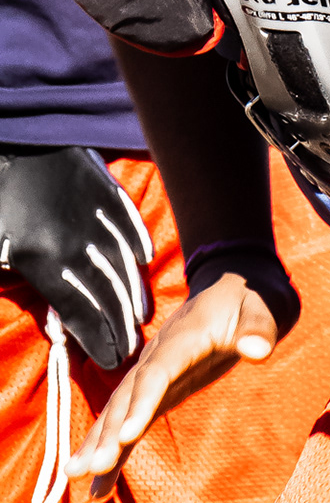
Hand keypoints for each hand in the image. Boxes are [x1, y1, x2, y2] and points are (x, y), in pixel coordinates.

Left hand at [0, 146, 151, 369]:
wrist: (7, 141)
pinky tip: (144, 262)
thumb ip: (27, 285)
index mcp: (40, 259)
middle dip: (120, 326)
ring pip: (122, 263)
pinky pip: (126, 222)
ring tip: (140, 317)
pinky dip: (137, 243)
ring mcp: (90, 214)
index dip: (96, 339)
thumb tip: (58, 323)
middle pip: (105, 293)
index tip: (110, 361)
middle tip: (131, 349)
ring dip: (133, 293)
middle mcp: (73, 241)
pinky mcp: (100, 188)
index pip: (77, 311)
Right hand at [72, 273, 278, 486]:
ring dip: (98, 443)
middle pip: (127, 397)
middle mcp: (158, 358)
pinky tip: (100, 481)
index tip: (127, 435)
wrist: (234, 293)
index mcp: (181, 340)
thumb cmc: (249, 304)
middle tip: (91, 468)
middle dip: (108, 434)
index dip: (140, 404)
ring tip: (75, 475)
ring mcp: (154, 374)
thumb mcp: (262, 311)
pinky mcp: (158, 390)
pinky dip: (114, 448)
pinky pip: (131, 420)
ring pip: (119, 410)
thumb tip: (257, 349)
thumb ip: (258, 330)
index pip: (156, 374)